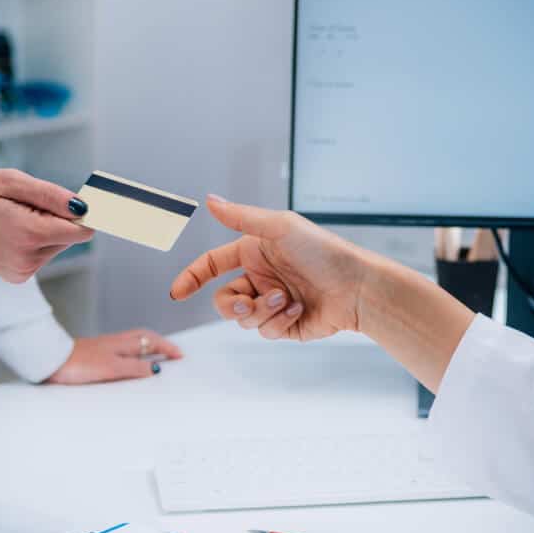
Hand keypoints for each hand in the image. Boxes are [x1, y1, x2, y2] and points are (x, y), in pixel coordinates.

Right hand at [0, 168, 93, 282]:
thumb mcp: (10, 181)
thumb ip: (50, 195)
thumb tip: (83, 207)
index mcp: (29, 234)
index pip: (82, 231)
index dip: (83, 214)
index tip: (78, 203)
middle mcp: (28, 259)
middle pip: (70, 237)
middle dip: (56, 218)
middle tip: (25, 205)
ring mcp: (21, 271)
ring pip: (56, 245)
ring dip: (44, 229)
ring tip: (13, 216)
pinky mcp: (16, 276)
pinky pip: (41, 255)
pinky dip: (33, 241)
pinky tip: (9, 230)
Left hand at [46, 330, 182, 383]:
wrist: (52, 360)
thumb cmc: (79, 363)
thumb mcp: (112, 368)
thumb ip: (135, 368)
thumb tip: (155, 369)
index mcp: (124, 344)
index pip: (153, 342)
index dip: (167, 348)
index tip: (180, 355)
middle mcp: (117, 342)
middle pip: (145, 338)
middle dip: (160, 344)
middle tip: (172, 353)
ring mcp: (106, 347)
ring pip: (134, 343)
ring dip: (147, 347)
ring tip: (156, 356)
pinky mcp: (96, 354)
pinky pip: (122, 351)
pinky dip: (133, 354)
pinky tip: (128, 363)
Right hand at [170, 195, 364, 340]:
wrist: (356, 287)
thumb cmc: (323, 251)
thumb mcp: (280, 227)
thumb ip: (242, 217)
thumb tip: (210, 200)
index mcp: (253, 253)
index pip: (212, 265)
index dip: (192, 277)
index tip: (177, 293)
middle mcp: (260, 278)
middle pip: (224, 300)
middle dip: (231, 304)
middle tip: (249, 301)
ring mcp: (271, 303)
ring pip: (243, 319)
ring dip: (263, 311)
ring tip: (287, 300)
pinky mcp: (284, 325)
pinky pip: (265, 331)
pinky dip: (280, 321)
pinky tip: (300, 308)